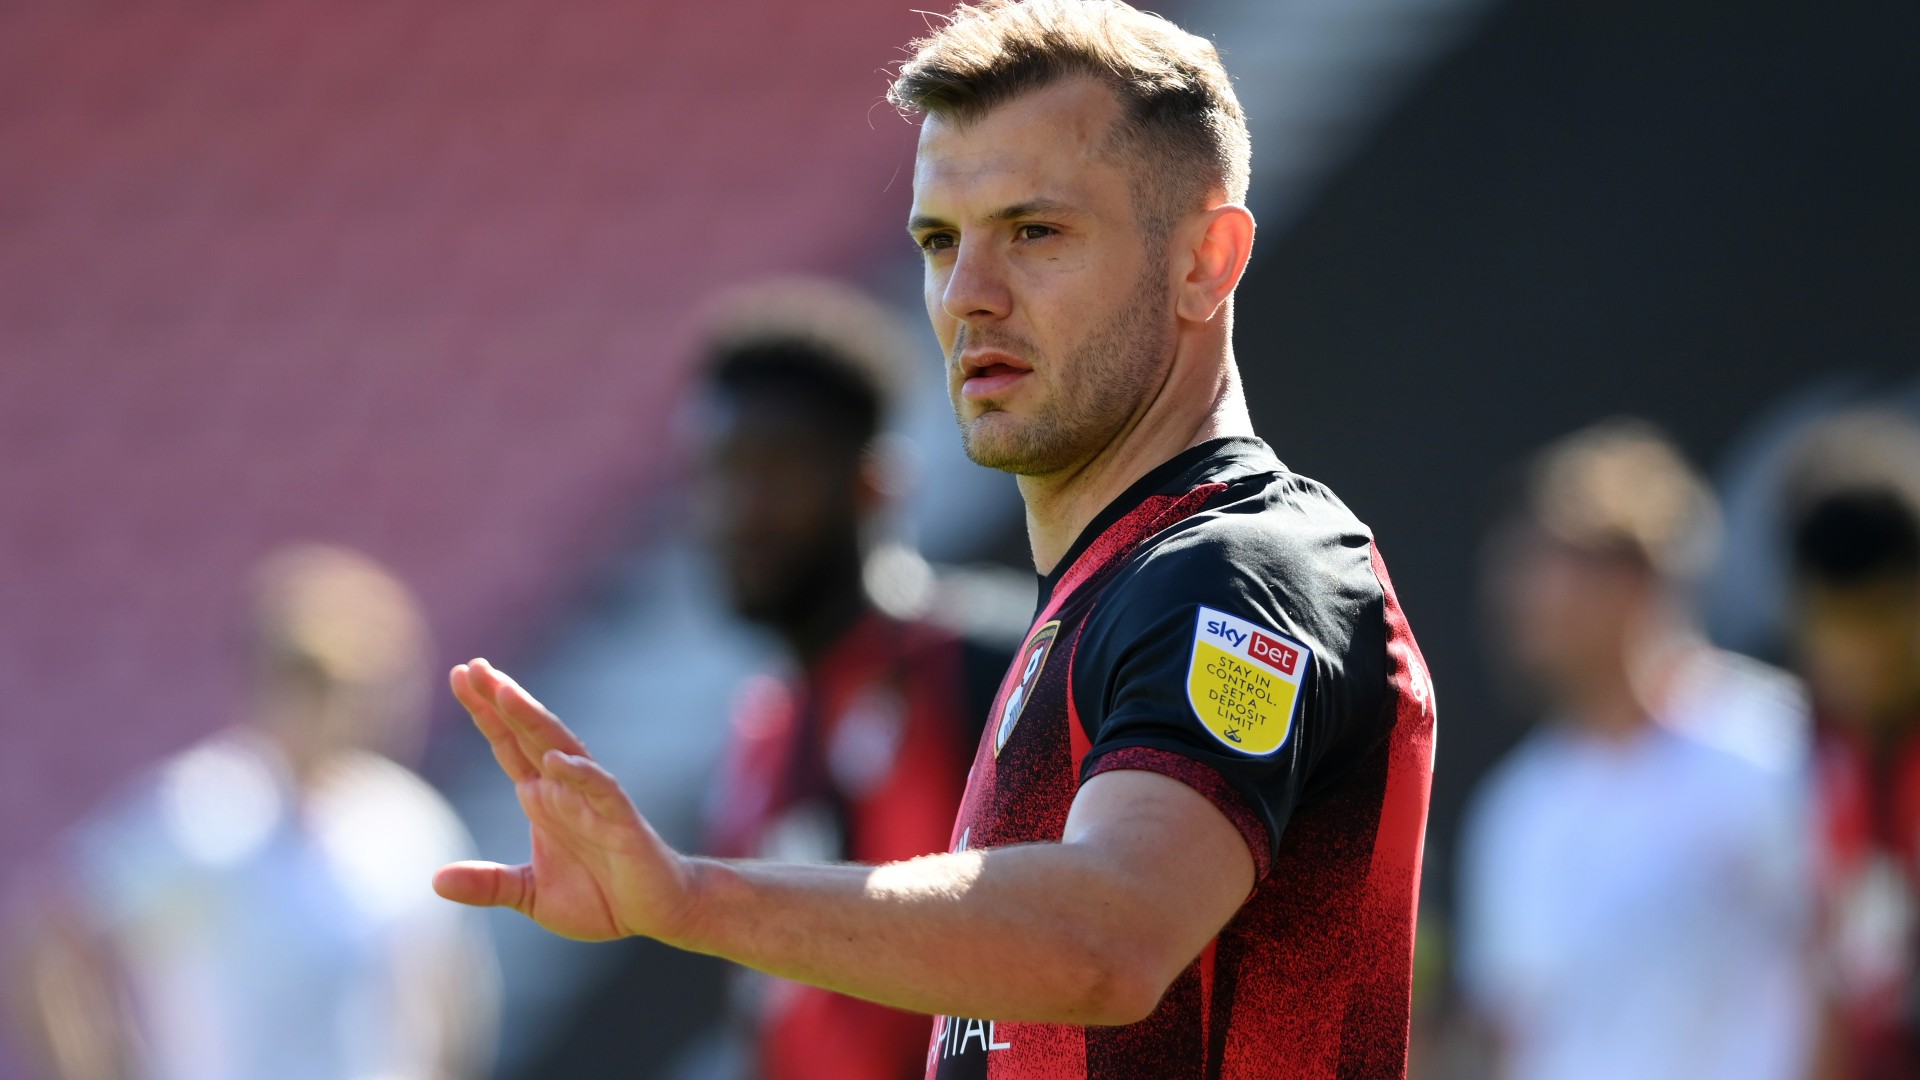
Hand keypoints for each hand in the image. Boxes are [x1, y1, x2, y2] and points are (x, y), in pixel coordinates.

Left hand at [431, 659, 697, 942]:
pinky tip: (556, 760)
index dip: (486, 713)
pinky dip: (580, 774)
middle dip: (502, 700)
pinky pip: (601, 791)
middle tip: (473, 667)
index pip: (509, 745)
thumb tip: (436, 881)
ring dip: (533, 721)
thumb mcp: (531, 895)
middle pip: (529, 734)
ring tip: (504, 693)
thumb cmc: (600, 898)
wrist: (656, 914)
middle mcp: (565, 790)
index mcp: (543, 799)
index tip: (459, 676)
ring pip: (562, 749)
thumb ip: (489, 883)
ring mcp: (593, 801)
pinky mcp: (621, 822)